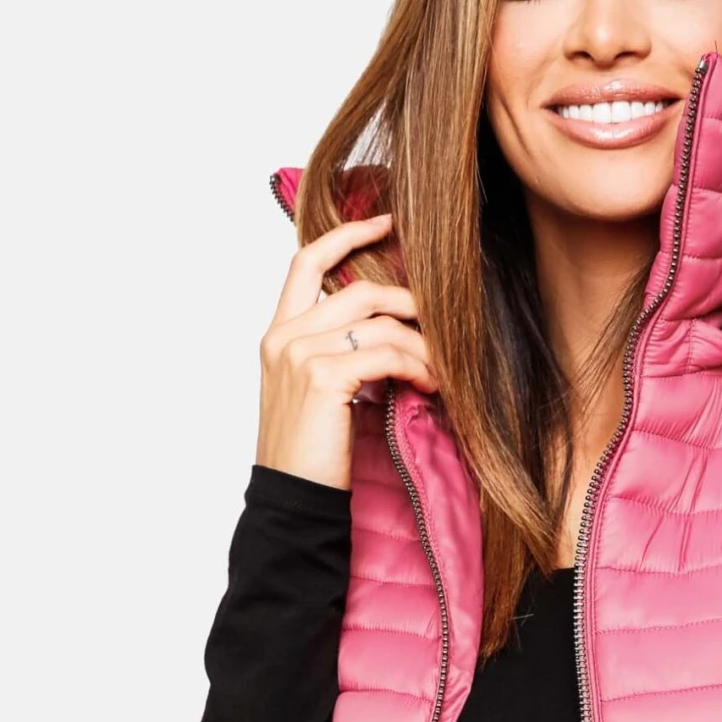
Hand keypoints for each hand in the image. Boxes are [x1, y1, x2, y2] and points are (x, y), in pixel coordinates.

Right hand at [256, 211, 436, 490]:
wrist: (292, 499)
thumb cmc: (312, 454)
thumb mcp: (321, 392)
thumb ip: (341, 353)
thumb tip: (396, 332)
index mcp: (278, 334)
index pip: (306, 262)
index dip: (347, 234)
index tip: (385, 222)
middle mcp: (284, 337)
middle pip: (359, 289)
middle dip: (409, 303)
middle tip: (441, 324)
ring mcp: (300, 355)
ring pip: (379, 323)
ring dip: (422, 345)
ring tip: (443, 371)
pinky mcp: (324, 377)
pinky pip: (385, 355)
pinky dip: (417, 367)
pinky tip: (432, 385)